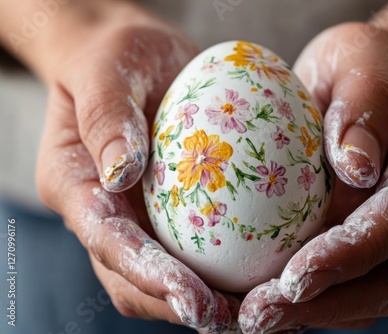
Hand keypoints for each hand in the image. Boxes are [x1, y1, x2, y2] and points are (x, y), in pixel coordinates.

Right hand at [35, 4, 238, 331]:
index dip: (150, 277)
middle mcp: (105, 212)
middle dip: (180, 305)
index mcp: (77, 187)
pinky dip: (223, 267)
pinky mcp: (168, 208)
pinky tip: (262, 270)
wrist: (128, 54)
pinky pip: (193, 246)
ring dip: (205, 299)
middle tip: (235, 319)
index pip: (109, 244)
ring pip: (163, 274)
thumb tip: (122, 172)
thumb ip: (106, 118)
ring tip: (254, 309)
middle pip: (133, 278)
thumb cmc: (110, 56)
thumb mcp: (104, 71)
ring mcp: (137, 215)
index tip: (195, 300)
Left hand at [238, 22, 387, 332]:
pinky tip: (270, 301)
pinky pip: (354, 285)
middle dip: (327, 304)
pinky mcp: (381, 242)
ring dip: (315, 314)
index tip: (295, 279)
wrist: (375, 82)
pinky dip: (314, 303)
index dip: (352, 254)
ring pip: (374, 293)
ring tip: (255, 319)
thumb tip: (355, 169)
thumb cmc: (365, 64)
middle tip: (260, 316)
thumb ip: (365, 105)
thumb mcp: (363, 59)